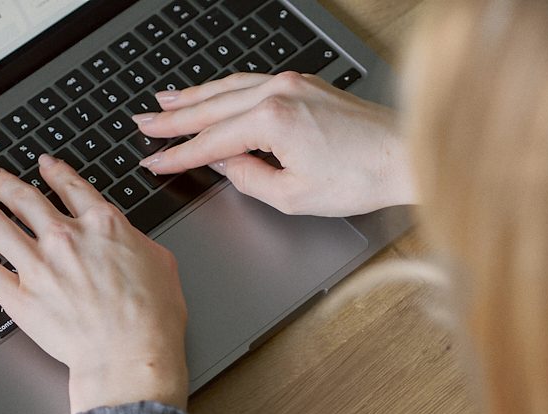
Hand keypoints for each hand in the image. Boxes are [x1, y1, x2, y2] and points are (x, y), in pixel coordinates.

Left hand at [0, 156, 188, 413]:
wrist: (132, 355)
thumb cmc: (153, 318)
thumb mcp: (162, 265)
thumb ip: (138, 242)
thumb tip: (129, 239)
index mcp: (103, 226)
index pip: (70, 186)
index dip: (53, 171)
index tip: (44, 166)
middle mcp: (66, 238)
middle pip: (23, 196)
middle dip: (2, 182)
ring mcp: (38, 265)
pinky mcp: (19, 297)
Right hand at [134, 71, 414, 216]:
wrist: (405, 156)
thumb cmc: (360, 178)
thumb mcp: (294, 196)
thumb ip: (249, 179)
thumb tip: (227, 166)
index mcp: (272, 120)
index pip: (210, 140)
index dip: (177, 154)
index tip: (152, 161)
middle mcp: (278, 92)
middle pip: (212, 106)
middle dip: (173, 117)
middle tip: (142, 123)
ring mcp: (293, 83)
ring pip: (229, 88)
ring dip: (194, 96)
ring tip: (164, 101)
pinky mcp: (305, 84)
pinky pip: (252, 83)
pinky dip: (226, 89)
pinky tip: (214, 92)